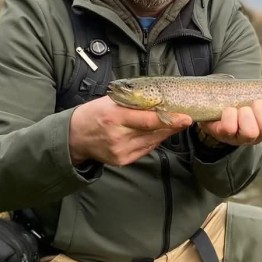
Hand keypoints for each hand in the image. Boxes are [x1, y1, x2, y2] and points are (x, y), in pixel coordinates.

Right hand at [68, 96, 192, 165]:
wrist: (75, 136)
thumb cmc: (95, 113)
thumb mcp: (111, 102)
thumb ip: (134, 103)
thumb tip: (160, 101)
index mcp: (115, 117)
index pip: (148, 120)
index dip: (169, 120)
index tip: (186, 117)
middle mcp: (118, 136)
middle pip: (153, 132)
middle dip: (171, 125)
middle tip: (185, 118)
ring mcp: (120, 151)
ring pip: (152, 142)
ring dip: (164, 133)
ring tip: (172, 123)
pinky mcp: (122, 160)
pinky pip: (145, 149)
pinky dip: (153, 141)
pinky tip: (155, 134)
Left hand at [197, 100, 261, 146]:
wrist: (219, 106)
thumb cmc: (247, 101)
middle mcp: (259, 134)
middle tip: (256, 103)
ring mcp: (241, 137)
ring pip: (251, 131)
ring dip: (246, 114)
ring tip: (241, 108)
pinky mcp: (223, 135)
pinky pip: (229, 127)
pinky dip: (229, 115)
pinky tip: (228, 110)